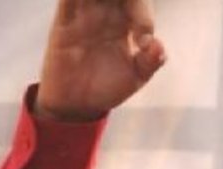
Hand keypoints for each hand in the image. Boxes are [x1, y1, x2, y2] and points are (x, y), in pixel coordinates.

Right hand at [35, 0, 165, 120]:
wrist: (78, 104)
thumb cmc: (109, 87)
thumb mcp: (136, 77)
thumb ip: (150, 61)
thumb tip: (158, 45)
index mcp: (129, 23)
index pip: (138, 2)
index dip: (143, 14)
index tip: (142, 42)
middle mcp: (108, 14)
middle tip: (128, 6)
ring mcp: (85, 15)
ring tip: (106, 0)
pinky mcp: (64, 22)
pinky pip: (68, 2)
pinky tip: (83, 0)